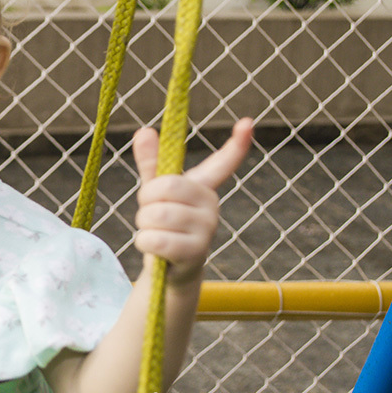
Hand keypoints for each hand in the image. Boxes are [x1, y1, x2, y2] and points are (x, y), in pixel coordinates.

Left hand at [132, 118, 252, 285]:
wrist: (170, 269)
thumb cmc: (164, 223)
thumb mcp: (155, 193)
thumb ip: (151, 164)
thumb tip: (144, 130)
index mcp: (202, 187)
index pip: (223, 163)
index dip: (236, 143)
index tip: (247, 123)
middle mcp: (211, 205)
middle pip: (165, 188)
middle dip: (146, 200)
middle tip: (150, 211)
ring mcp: (207, 229)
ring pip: (156, 215)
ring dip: (144, 224)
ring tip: (155, 232)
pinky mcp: (196, 252)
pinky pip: (155, 239)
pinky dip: (145, 242)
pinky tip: (155, 247)